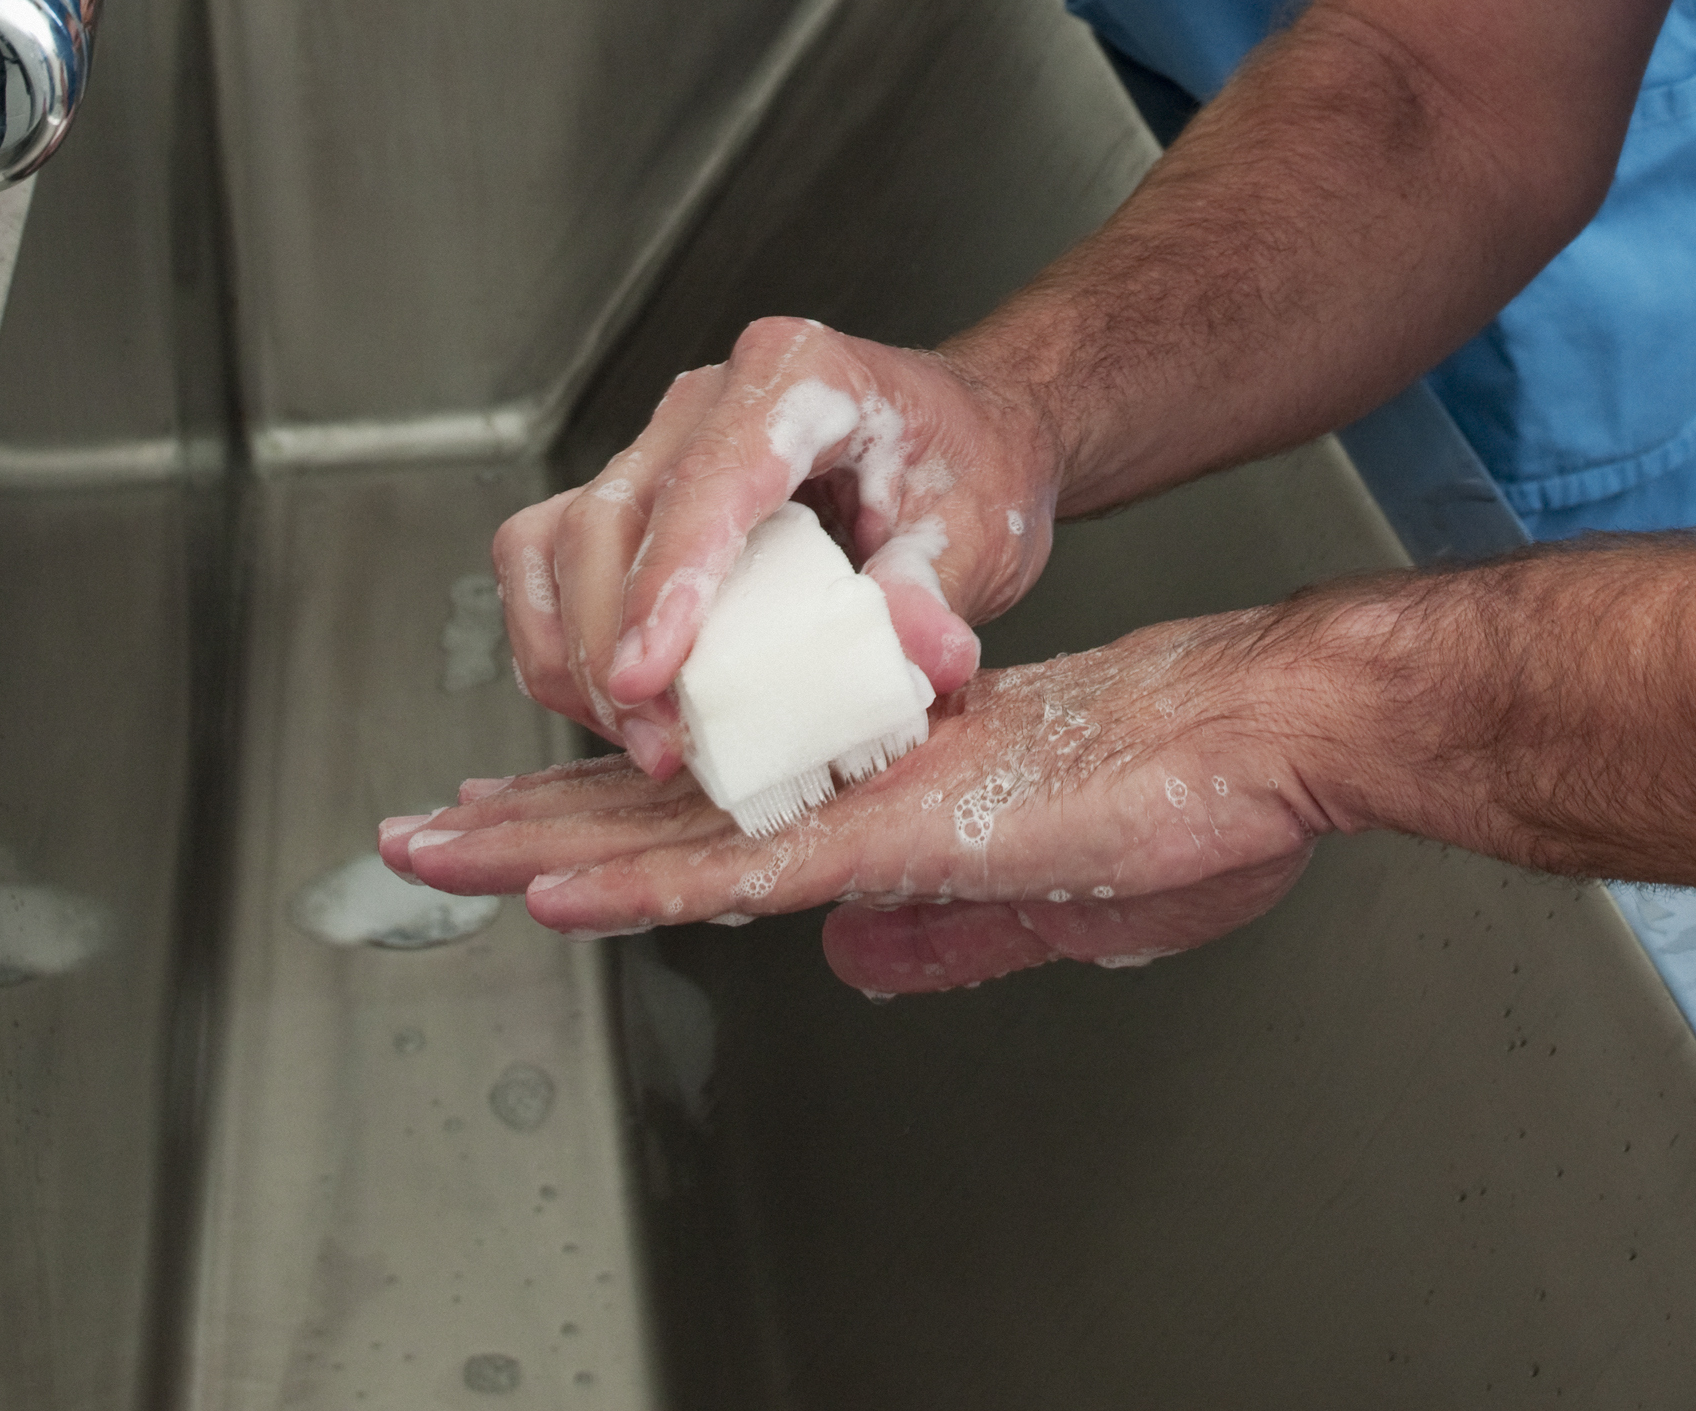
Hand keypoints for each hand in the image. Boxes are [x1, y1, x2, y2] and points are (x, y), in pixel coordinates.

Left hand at [379, 613, 1332, 992]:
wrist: (1271, 729)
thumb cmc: (1207, 798)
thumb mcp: (1064, 902)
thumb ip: (950, 930)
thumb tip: (852, 964)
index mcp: (892, 796)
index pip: (723, 814)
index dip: (613, 821)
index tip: (521, 823)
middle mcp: (857, 781)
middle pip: (666, 807)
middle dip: (534, 820)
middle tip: (424, 832)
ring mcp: (869, 798)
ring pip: (672, 826)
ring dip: (541, 839)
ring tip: (434, 848)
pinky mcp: (899, 828)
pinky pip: (740, 862)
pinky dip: (639, 876)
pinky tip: (556, 886)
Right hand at [489, 316, 1060, 777]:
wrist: (966, 438)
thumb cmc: (969, 466)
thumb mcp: (980, 533)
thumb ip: (939, 592)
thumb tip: (924, 656)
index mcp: (801, 376)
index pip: (708, 482)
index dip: (666, 583)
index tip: (647, 677)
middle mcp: (711, 399)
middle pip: (609, 516)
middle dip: (611, 645)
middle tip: (663, 745)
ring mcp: (663, 443)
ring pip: (558, 541)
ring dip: (573, 653)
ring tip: (644, 737)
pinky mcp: (637, 494)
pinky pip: (550, 561)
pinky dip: (561, 641)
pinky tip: (617, 706)